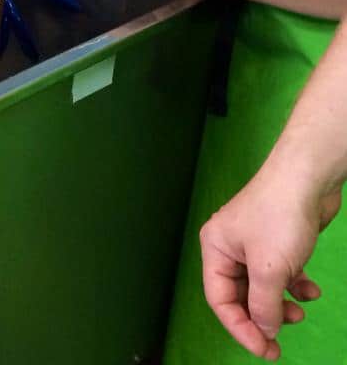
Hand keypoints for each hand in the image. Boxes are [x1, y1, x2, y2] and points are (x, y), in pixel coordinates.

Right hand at [200, 161, 340, 359]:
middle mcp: (230, 247)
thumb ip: (263, 305)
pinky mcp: (277, 241)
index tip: (265, 350)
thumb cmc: (279, 219)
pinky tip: (311, 289)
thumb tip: (265, 330)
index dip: (240, 328)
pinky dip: (294, 286)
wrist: (306, 179)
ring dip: (281, 304)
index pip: (219, 299)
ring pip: (262, 287)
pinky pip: (280, 274)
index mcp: (216, 248)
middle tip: (282, 341)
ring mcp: (254, 243)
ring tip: (300, 311)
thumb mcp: (269, 269)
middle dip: (262, 317)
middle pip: (240, 295)